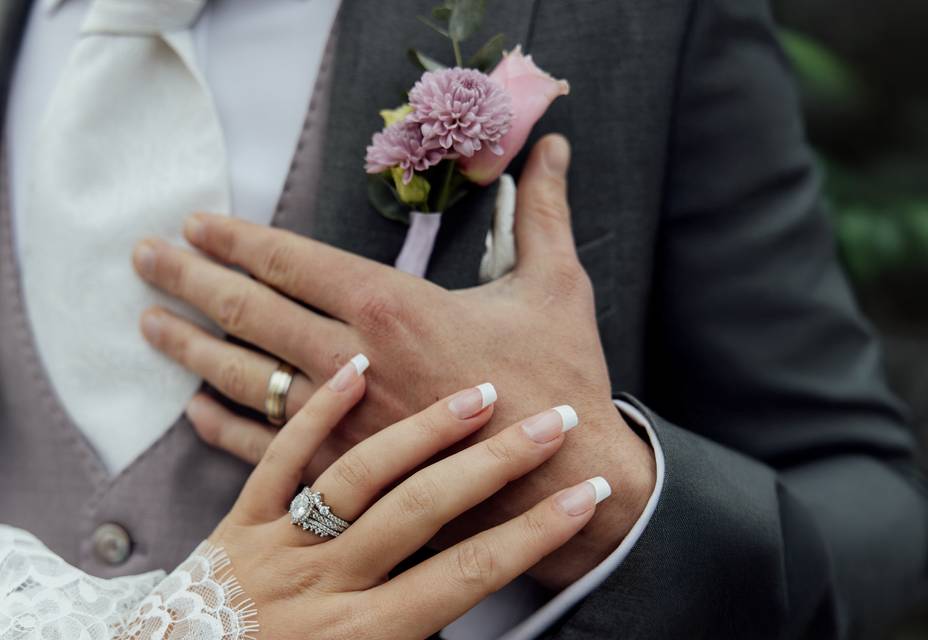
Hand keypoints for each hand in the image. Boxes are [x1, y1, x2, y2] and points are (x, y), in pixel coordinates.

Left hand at [133, 135, 654, 588]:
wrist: (564, 480)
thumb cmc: (559, 379)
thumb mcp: (555, 285)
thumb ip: (543, 211)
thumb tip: (553, 148)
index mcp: (393, 306)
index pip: (291, 261)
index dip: (236, 239)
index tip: (196, 224)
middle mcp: (351, 359)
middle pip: (248, 311)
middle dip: (189, 279)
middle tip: (142, 257)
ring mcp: (339, 420)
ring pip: (241, 377)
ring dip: (190, 348)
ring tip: (148, 325)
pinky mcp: (342, 471)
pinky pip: (261, 446)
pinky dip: (222, 426)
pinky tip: (194, 411)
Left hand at [211, 357, 608, 638]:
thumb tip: (475, 609)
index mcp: (364, 636)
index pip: (468, 575)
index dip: (533, 536)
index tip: (584, 497)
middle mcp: (325, 585)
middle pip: (424, 511)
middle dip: (498, 466)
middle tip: (554, 423)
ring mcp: (277, 548)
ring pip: (359, 476)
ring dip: (424, 431)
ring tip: (480, 393)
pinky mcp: (235, 525)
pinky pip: (276, 461)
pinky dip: (315, 414)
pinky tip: (353, 368)